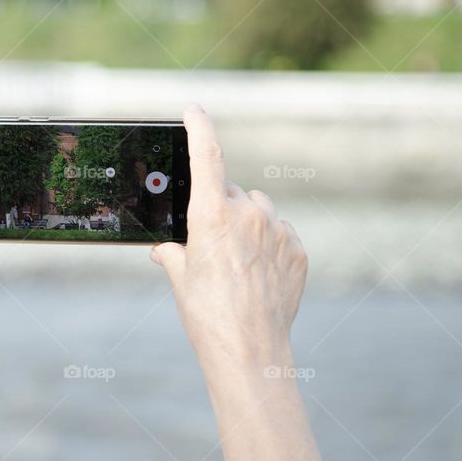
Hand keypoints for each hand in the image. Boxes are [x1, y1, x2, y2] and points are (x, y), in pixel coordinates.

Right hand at [150, 106, 340, 460]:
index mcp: (212, 214)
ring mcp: (278, 231)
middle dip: (220, 209)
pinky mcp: (298, 250)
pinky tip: (258, 276)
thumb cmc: (207, 315)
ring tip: (237, 266)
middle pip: (232, 193)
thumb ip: (172, 253)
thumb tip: (163, 249)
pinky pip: (280, 234)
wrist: (250, 352)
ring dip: (247, 225)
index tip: (195, 109)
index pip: (207, 155)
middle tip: (210, 247)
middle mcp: (249, 214)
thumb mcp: (180, 279)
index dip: (200, 126)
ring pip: (259, 211)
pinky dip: (269, 245)